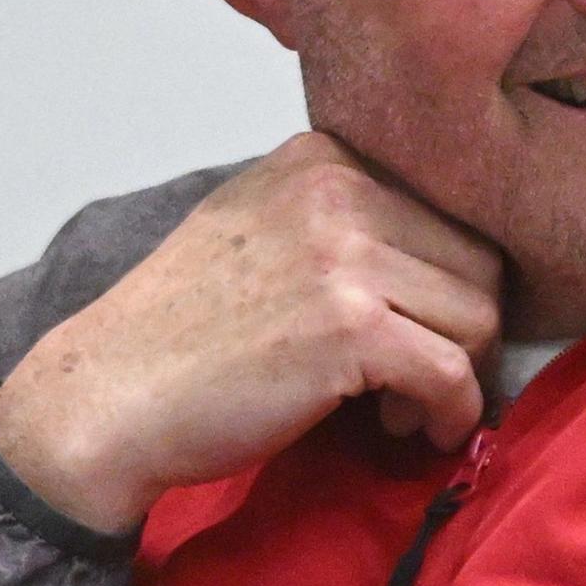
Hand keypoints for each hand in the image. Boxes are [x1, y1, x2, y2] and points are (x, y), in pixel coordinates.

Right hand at [0, 133, 501, 533]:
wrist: (107, 394)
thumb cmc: (183, 325)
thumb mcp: (259, 223)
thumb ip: (341, 213)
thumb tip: (442, 247)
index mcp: (323, 157)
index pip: (448, 207)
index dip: (444, 278)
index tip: (415, 325)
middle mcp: (339, 188)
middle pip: (477, 259)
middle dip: (461, 327)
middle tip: (415, 376)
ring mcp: (345, 255)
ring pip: (478, 314)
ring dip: (455, 373)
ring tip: (399, 404)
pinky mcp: (351, 329)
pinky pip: (453, 372)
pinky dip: (452, 412)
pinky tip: (416, 428)